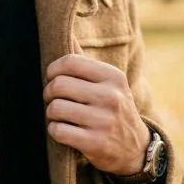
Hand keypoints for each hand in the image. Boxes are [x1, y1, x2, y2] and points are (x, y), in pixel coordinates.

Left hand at [44, 54, 150, 175]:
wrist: (135, 148)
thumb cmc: (113, 109)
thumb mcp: (108, 84)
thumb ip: (85, 63)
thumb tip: (67, 35)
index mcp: (112, 77)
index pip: (69, 62)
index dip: (52, 71)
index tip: (54, 79)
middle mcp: (111, 96)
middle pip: (57, 86)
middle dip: (49, 94)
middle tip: (55, 100)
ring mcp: (103, 120)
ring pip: (54, 109)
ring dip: (51, 114)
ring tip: (62, 116)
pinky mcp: (95, 142)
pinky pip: (57, 130)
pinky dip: (55, 131)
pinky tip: (66, 131)